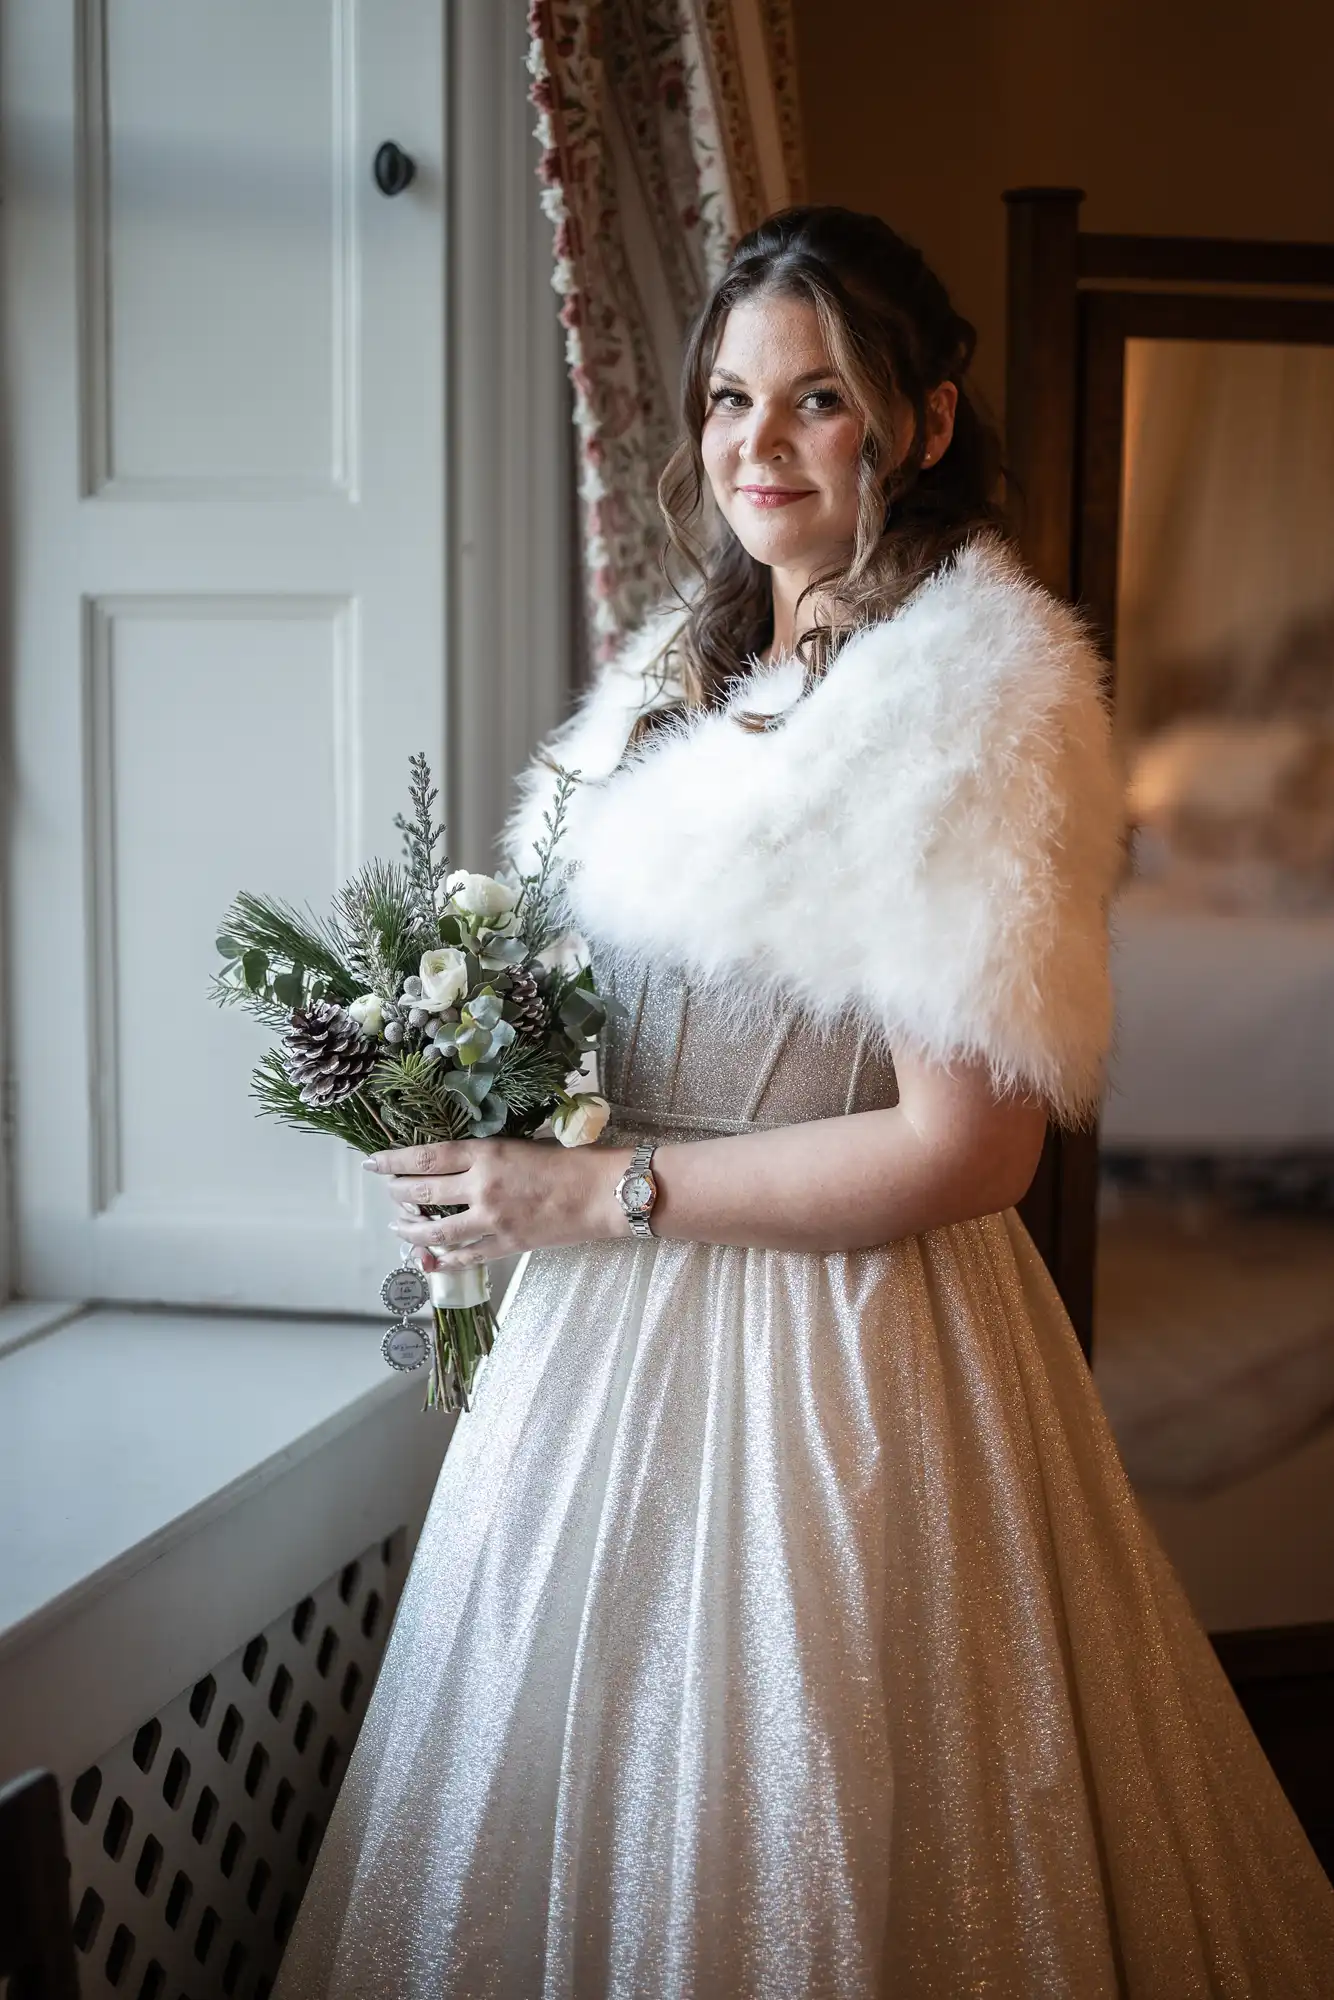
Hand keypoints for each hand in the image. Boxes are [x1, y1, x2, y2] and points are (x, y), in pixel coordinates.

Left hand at [365, 1138, 635, 1270]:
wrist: (604, 1193)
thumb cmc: (572, 1160)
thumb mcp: (522, 1144)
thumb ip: (487, 1156)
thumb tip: (455, 1165)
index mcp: (486, 1153)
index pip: (426, 1157)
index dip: (394, 1160)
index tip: (374, 1163)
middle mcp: (481, 1186)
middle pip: (423, 1192)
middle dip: (397, 1193)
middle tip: (387, 1191)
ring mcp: (492, 1219)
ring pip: (436, 1230)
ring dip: (411, 1231)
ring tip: (398, 1227)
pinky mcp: (506, 1244)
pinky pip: (465, 1256)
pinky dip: (443, 1258)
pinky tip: (430, 1258)